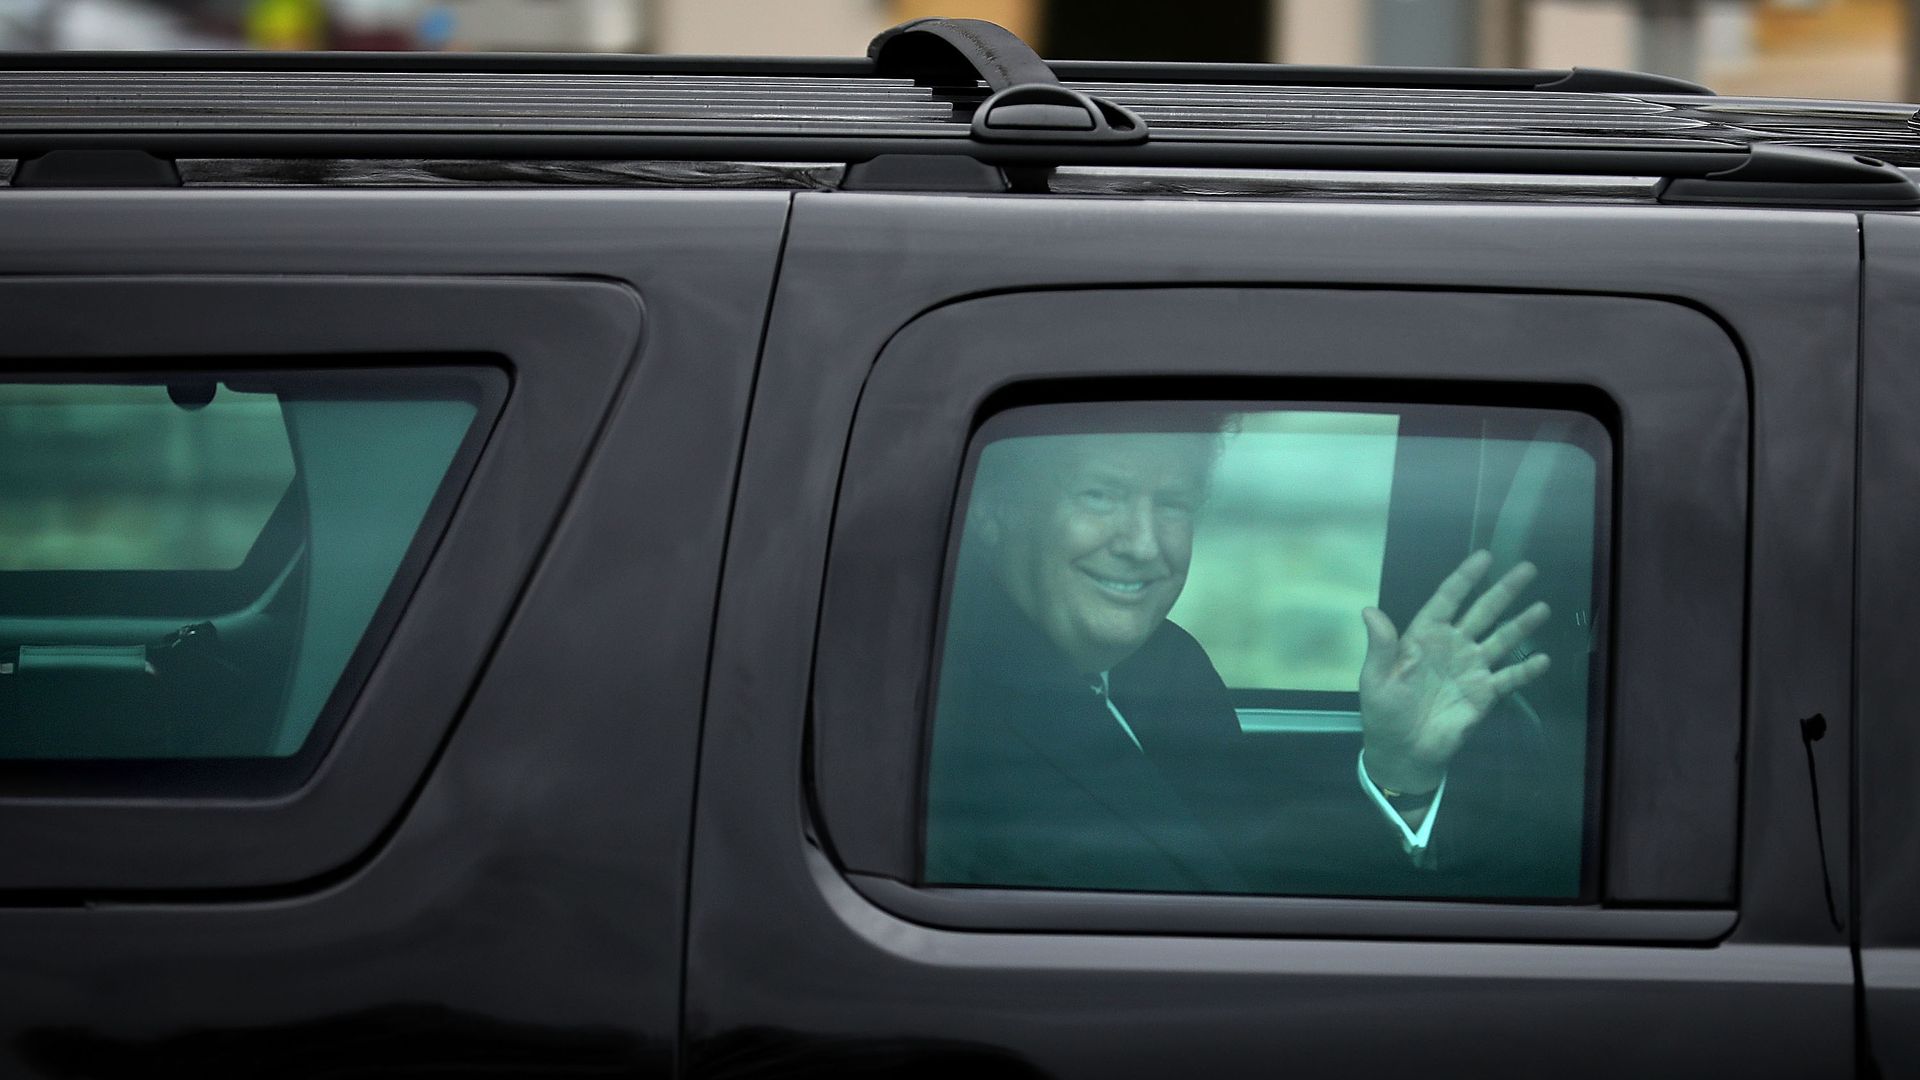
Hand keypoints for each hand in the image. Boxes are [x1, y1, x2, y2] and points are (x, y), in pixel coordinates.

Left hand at [1357, 550, 1550, 794]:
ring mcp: (1471, 668)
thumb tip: (1368, 611)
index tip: (1485, 557)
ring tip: (1543, 607)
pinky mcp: (1484, 694)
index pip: (1447, 599)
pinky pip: (1509, 678)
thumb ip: (1380, 646)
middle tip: (1528, 568)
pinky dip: (1526, 670)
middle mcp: (1452, 646)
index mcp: (1424, 636)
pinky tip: (1543, 659)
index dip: (1465, 578)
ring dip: (1522, 624)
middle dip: (1504, 590)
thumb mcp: (1376, 678)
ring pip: (1501, 640)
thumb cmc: (1384, 710)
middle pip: (1483, 612)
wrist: (1403, 750)